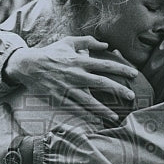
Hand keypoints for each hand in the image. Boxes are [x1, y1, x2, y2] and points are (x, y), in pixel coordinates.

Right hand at [4, 36, 138, 124]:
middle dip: (119, 90)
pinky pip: (75, 109)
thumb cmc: (50, 52)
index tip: (134, 74)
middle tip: (132, 96)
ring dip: (104, 109)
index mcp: (80, 61)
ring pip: (90, 100)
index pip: (106, 65)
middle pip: (102, 83)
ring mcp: (68, 88)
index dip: (121, 69)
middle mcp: (77, 75)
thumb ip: (87, 41)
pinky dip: (86, 115)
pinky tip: (96, 121)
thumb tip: (106, 44)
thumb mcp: (69, 42)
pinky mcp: (60, 98)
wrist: (29, 65)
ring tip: (116, 116)